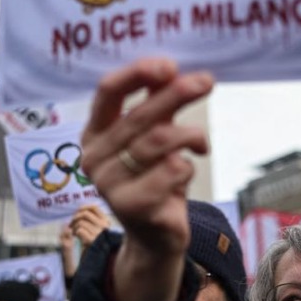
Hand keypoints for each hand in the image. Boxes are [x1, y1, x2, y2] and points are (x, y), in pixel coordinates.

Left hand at [70, 204, 110, 247]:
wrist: (94, 262)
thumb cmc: (92, 246)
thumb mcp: (93, 230)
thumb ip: (91, 219)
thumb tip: (82, 208)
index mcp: (106, 222)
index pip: (94, 207)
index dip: (83, 208)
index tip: (76, 213)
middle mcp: (104, 227)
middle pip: (85, 213)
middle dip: (75, 218)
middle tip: (71, 225)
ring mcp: (99, 233)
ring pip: (81, 222)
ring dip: (74, 227)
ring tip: (74, 233)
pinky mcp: (92, 240)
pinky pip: (79, 230)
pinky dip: (75, 233)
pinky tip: (76, 238)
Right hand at [79, 58, 211, 300]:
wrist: (153, 234)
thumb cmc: (152, 176)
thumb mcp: (150, 133)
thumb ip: (155, 101)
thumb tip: (169, 68)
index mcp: (94, 132)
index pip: (107, 91)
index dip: (137, 73)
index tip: (169, 66)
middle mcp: (94, 157)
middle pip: (139, 115)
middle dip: (177, 94)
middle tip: (206, 81)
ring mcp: (109, 184)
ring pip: (159, 141)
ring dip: (189, 135)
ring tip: (200, 142)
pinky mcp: (132, 206)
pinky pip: (173, 169)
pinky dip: (188, 165)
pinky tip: (186, 169)